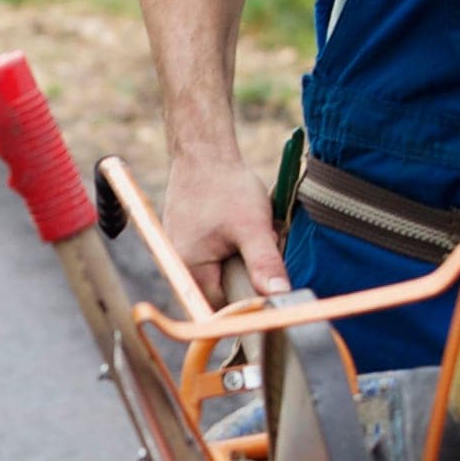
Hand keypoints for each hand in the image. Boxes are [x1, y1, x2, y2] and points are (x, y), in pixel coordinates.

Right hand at [160, 148, 289, 296]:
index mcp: (189, 269)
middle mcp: (179, 266)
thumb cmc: (225, 186)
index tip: (267, 279)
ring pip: (223, 272)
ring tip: (250, 232)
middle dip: (248, 274)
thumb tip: (279, 297)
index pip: (223, 307)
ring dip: (243, 258)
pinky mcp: (190, 241)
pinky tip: (239, 226)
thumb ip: (265, 264)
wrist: (205, 153)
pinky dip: (235, 247)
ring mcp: (181, 253)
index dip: (249, 297)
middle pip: (223, 290)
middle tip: (260, 245)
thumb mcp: (252, 227)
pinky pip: (217, 257)